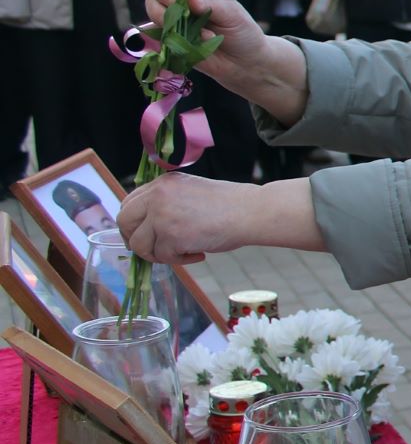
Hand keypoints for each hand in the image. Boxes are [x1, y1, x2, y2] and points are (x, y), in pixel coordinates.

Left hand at [119, 174, 321, 263]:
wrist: (251, 211)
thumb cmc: (229, 205)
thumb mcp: (190, 193)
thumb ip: (166, 203)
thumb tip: (146, 228)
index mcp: (162, 183)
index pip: (129, 203)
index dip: (134, 223)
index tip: (145, 234)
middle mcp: (157, 196)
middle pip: (124, 222)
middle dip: (136, 240)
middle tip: (154, 250)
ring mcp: (162, 216)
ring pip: (139, 245)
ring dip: (159, 254)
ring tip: (183, 252)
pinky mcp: (171, 236)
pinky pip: (163, 256)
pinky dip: (180, 260)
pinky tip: (199, 253)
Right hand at [144, 0, 270, 90]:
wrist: (245, 63)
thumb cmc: (243, 32)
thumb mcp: (233, 15)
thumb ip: (211, 5)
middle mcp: (182, 4)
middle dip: (163, 7)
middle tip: (184, 17)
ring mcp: (175, 23)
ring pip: (154, 17)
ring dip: (172, 26)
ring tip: (203, 34)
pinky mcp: (173, 42)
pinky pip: (161, 40)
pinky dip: (174, 42)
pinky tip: (195, 45)